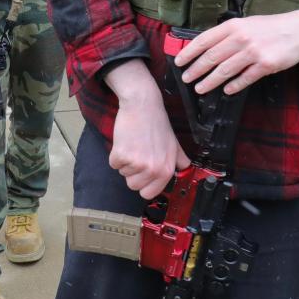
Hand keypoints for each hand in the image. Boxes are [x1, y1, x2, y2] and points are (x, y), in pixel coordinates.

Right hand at [106, 59, 189, 198]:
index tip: (142, 173)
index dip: (144, 184)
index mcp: (166, 170)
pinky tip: (124, 142)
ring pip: (123, 174)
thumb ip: (179, 160)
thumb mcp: (174, 143)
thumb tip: (185, 170)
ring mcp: (137, 163)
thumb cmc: (157, 122)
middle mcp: (153, 169)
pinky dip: (115, 155)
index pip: (149, 193)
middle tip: (137, 155)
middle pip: (134, 186)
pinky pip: (113, 164)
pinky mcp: (122, 155)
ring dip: (125, 162)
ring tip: (132, 145)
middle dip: (132, 173)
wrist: (142, 105)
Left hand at [174, 10, 298, 95]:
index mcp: (233, 26)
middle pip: (211, 57)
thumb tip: (204, 48)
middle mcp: (241, 38)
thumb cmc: (268, 27)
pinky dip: (234, 86)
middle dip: (196, 69)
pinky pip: (245, 78)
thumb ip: (226, 35)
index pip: (204, 40)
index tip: (178, 61)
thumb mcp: (245, 24)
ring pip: (225, 70)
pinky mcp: (266, 65)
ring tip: (200, 88)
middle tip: (186, 78)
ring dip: (210, 81)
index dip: (189, 52)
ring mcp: (254, 52)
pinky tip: (227, 91)